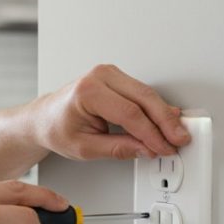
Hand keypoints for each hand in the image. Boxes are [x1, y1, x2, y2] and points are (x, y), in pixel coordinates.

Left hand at [33, 64, 190, 159]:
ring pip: (146, 94)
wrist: (44, 118)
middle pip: (144, 98)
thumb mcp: (85, 148)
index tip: (164, 148)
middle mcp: (100, 76)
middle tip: (179, 139)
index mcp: (88, 92)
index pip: (130, 113)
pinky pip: (141, 93)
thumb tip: (146, 149)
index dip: (151, 134)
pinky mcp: (117, 78)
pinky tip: (166, 121)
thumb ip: (118, 149)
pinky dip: (155, 108)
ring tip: (176, 135)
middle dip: (165, 122)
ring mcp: (109, 74)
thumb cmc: (56, 129)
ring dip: (163, 115)